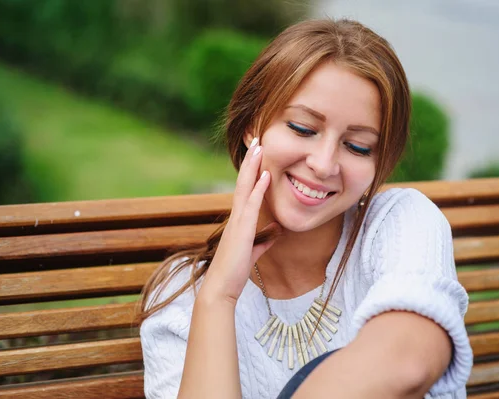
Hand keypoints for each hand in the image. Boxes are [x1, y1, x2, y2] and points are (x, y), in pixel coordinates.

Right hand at [202, 137, 279, 303]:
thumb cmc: (234, 271)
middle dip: (251, 159)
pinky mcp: (242, 230)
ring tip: (259, 147)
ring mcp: (237, 221)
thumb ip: (265, 239)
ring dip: (253, 166)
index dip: (251, 170)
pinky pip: (251, 205)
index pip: (245, 188)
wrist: (221, 287)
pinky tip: (265, 175)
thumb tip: (277, 231)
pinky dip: (258, 188)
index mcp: (239, 219)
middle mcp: (236, 215)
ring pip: (244, 187)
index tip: (257, 153)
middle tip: (257, 139)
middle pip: (243, 181)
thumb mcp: (254, 251)